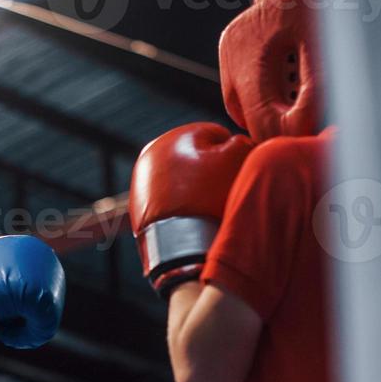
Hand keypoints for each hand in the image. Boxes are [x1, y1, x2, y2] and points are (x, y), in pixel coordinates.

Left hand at [129, 122, 253, 297]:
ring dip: (198, 191)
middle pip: (196, 160)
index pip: (216, 136)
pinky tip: (194, 220)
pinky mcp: (139, 210)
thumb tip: (238, 144)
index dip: (233, 154)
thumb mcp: (238, 157)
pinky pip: (171, 203)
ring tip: (210, 208)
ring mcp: (141, 185)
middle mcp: (150, 157)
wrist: (179, 245)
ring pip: (184, 182)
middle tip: (225, 191)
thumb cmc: (209, 197)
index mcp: (173, 136)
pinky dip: (182, 208)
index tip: (238, 172)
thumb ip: (241, 140)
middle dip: (213, 172)